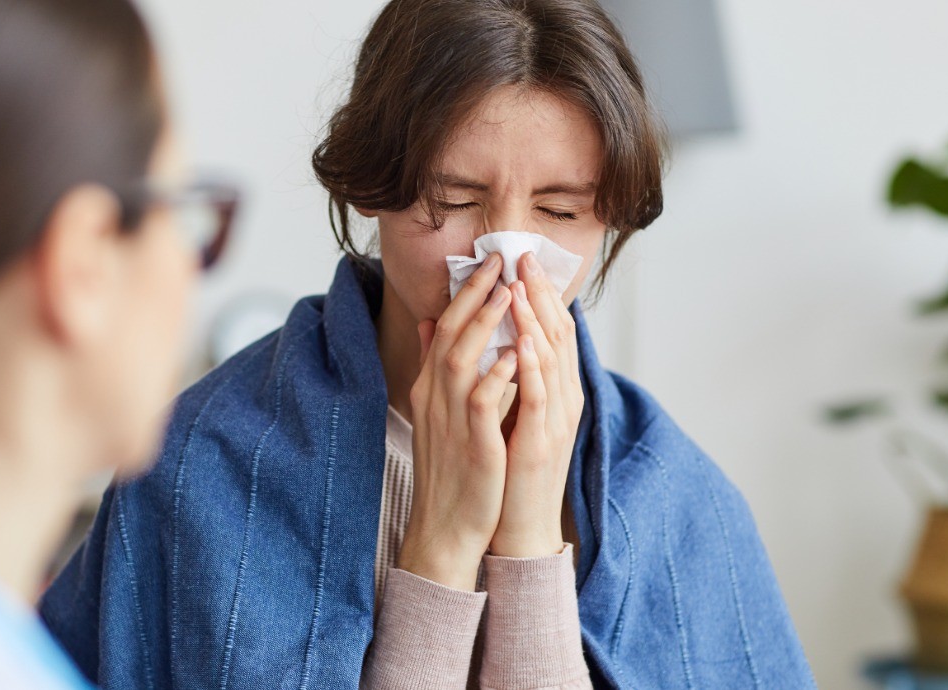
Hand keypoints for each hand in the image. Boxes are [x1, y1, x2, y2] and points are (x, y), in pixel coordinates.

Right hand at [398, 252, 519, 590]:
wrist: (446, 525)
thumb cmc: (451, 467)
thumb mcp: (438, 410)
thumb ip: (437, 364)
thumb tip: (434, 322)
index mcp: (431, 387)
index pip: (447, 328)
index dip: (467, 294)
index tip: (489, 264)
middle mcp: (436, 396)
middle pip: (452, 333)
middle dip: (475, 295)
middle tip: (499, 262)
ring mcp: (451, 419)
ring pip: (463, 359)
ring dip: (486, 325)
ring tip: (508, 294)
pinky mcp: (471, 443)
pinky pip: (482, 401)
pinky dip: (497, 375)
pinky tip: (517, 354)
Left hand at [489, 252, 583, 557]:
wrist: (516, 526)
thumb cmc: (510, 469)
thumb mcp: (507, 413)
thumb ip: (502, 374)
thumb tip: (486, 335)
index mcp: (555, 391)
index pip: (552, 331)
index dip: (539, 294)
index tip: (521, 260)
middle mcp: (563, 400)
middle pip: (559, 335)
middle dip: (540, 295)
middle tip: (524, 258)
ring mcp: (556, 421)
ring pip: (551, 360)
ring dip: (535, 321)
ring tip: (519, 286)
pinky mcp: (542, 443)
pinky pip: (539, 397)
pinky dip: (531, 367)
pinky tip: (521, 341)